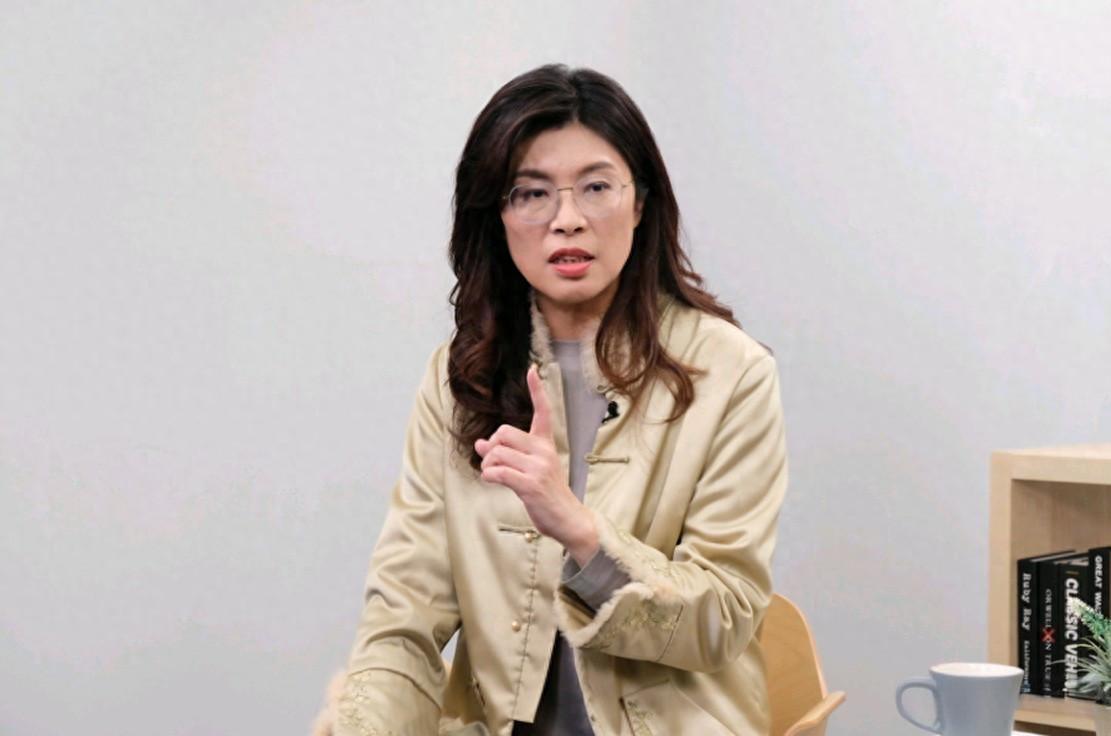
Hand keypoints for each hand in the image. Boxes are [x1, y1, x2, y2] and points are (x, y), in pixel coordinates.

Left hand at [474, 364, 598, 564]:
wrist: (568, 519)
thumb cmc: (547, 494)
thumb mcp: (529, 470)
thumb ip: (505, 455)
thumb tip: (478, 444)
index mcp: (546, 444)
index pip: (543, 411)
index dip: (536, 390)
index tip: (532, 370)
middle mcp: (543, 451)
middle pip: (504, 432)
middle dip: (491, 446)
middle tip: (493, 461)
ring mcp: (538, 467)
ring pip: (497, 452)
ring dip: (487, 465)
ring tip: (493, 475)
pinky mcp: (531, 485)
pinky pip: (498, 471)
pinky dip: (489, 475)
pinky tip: (492, 480)